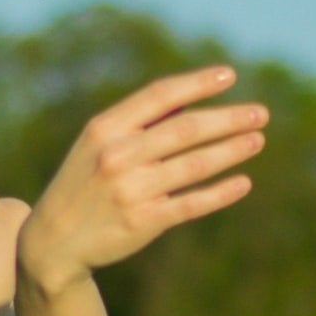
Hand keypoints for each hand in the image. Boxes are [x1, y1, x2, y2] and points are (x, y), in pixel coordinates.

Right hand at [17, 67, 267, 295]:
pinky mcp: (144, 222)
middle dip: (228, 119)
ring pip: (194, 165)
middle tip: (261, 113)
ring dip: (231, 150)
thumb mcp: (97, 144)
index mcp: (105, 128)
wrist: (53, 240)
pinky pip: (192, 203)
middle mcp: (118, 155)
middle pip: (185, 129)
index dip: (198, 83)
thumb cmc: (84, 183)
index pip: (160, 95)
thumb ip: (139, 122)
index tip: (230, 76)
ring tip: (258, 140)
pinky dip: (220, 193)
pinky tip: (243, 182)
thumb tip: (192, 98)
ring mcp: (131, 190)